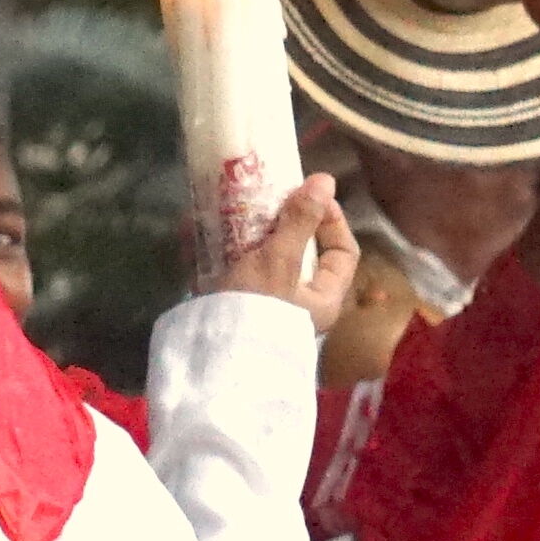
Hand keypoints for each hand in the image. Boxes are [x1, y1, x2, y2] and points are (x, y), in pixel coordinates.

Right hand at [208, 173, 359, 324]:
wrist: (213, 360)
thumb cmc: (256, 309)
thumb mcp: (280, 260)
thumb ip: (301, 221)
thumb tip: (326, 181)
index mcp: (323, 299)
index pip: (343, 253)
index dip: (332, 220)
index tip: (309, 196)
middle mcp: (299, 305)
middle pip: (299, 252)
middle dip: (278, 222)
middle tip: (261, 199)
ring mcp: (265, 306)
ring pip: (260, 258)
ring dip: (242, 232)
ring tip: (223, 208)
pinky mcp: (233, 307)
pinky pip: (229, 271)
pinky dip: (216, 250)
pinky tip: (196, 233)